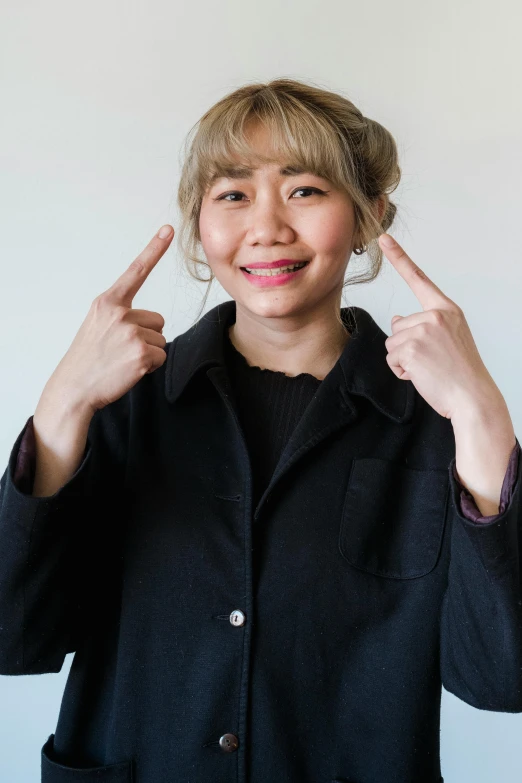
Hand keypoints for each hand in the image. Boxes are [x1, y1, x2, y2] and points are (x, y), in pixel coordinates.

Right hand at [45, 225, 173, 413]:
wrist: (75, 388)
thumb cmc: (88, 359)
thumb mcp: (97, 325)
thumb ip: (119, 315)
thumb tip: (150, 322)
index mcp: (107, 302)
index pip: (136, 271)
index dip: (154, 250)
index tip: (168, 230)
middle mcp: (120, 313)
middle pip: (157, 320)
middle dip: (146, 336)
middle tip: (121, 350)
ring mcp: (131, 332)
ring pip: (160, 339)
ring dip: (148, 353)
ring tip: (123, 360)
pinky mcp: (142, 353)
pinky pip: (161, 356)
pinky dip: (150, 367)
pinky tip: (129, 370)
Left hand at [378, 233, 503, 420]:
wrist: (472, 398)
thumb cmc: (460, 373)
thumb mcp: (447, 340)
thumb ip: (424, 326)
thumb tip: (396, 317)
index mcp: (447, 310)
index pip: (419, 279)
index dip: (399, 257)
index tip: (384, 238)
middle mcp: (435, 315)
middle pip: (398, 325)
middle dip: (407, 346)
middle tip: (432, 361)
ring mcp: (423, 330)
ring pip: (392, 343)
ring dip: (403, 360)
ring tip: (428, 369)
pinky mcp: (410, 348)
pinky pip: (391, 358)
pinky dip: (401, 371)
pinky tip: (421, 375)